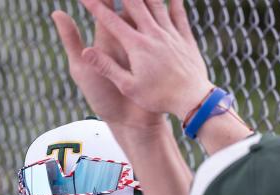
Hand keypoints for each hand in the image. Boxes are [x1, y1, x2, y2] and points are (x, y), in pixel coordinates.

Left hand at [51, 3, 163, 130]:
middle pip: (128, 6)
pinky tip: (172, 3)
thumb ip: (72, 40)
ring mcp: (144, 47)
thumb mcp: (82, 68)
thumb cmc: (103, 98)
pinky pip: (164, 32)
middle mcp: (126, 37)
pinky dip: (169, 16)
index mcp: (107, 37)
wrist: (129, 122)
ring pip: (148, 15)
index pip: (104, 6)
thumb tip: (56, 12)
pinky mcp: (158, 57)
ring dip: (151, 1)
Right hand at [74, 0, 213, 120]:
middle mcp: (153, 34)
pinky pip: (180, 15)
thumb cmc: (159, 98)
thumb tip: (86, 52)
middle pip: (134, 4)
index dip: (95, 6)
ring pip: (156, 4)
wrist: (193, 100)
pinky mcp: (185, 39)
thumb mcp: (128, 87)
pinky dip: (175, 3)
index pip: (110, 20)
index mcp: (136, 46)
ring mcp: (171, 35)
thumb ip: (106, 67)